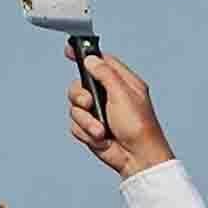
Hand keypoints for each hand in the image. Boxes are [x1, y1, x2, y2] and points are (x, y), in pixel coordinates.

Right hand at [68, 52, 175, 175]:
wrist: (137, 157)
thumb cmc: (138, 127)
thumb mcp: (123, 95)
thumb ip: (105, 75)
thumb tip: (91, 59)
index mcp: (122, 82)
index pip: (100, 61)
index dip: (85, 55)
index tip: (69, 50)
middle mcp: (109, 95)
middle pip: (80, 84)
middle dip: (80, 96)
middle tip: (90, 103)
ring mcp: (99, 112)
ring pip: (75, 106)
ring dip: (86, 120)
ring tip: (102, 130)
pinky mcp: (91, 127)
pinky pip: (75, 124)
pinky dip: (86, 132)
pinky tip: (101, 138)